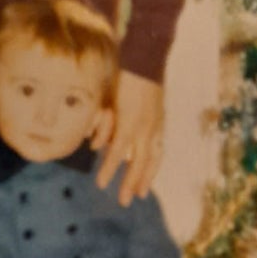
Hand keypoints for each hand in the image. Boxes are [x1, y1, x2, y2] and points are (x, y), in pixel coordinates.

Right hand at [94, 71, 164, 205]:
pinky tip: (103, 180)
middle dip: (140, 182)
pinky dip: (109, 168)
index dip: (150, 171)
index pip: (156, 153)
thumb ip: (117, 122)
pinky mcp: (128, 124)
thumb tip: (99, 144)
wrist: (142, 57)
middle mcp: (153, 128)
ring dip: (127, 182)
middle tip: (132, 199)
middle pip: (148, 162)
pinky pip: (118, 152)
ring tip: (121, 198)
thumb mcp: (130, 101)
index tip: (145, 188)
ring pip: (136, 163)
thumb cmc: (135, 74)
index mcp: (157, 123)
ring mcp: (143, 128)